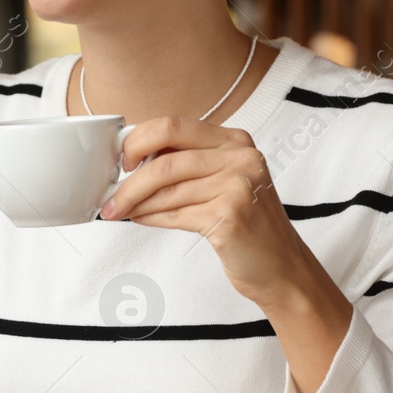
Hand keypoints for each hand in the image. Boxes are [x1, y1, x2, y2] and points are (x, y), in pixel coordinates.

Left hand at [100, 116, 323, 310]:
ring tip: (118, 211)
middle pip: (165, 160)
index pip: (173, 125)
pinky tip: (140, 219)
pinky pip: (175, 214)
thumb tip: (133, 159)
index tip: (122, 160)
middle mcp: (240, 157)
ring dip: (134, 203)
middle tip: (110, 195)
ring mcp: (238, 186)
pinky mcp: (231, 216)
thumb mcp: (224, 180)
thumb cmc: (247, 223)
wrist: (282, 267)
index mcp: (235, 140)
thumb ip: (188, 163)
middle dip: (129, 180)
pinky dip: (151, 218)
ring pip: (166, 190)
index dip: (139, 141)